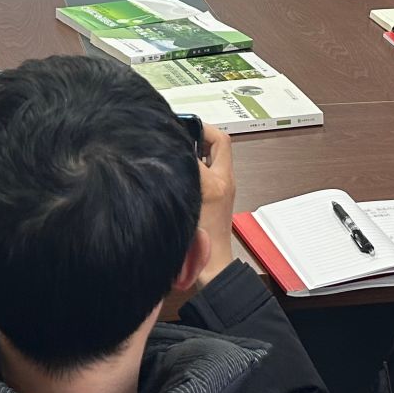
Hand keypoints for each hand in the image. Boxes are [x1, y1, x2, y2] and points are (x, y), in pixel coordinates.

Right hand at [170, 123, 238, 311]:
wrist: (209, 267)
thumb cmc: (208, 237)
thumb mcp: (199, 192)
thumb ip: (190, 166)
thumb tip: (179, 147)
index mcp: (223, 177)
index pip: (219, 139)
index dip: (203, 128)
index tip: (183, 125)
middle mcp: (221, 182)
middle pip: (212, 148)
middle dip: (194, 139)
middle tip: (175, 137)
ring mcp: (214, 194)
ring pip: (202, 163)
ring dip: (188, 156)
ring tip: (170, 154)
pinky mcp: (205, 204)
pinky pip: (196, 179)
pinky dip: (185, 173)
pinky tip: (170, 178)